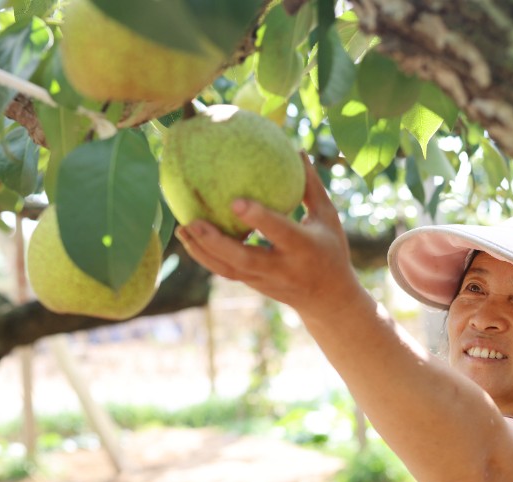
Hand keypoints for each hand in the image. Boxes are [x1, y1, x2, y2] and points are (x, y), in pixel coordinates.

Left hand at [175, 154, 363, 319]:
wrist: (327, 300)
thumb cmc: (330, 249)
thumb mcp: (327, 218)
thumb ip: (311, 187)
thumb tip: (296, 150)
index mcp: (304, 248)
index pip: (279, 232)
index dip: (258, 218)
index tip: (235, 201)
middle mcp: (281, 267)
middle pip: (243, 260)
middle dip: (216, 243)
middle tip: (193, 221)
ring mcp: (264, 280)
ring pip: (228, 269)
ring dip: (202, 251)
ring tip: (182, 228)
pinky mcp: (252, 284)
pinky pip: (225, 271)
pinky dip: (205, 256)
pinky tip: (188, 238)